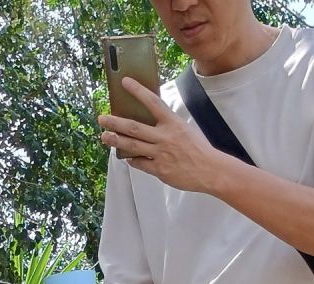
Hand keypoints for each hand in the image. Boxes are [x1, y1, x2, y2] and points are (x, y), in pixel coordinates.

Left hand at [99, 78, 222, 191]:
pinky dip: (131, 159)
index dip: (137, 91)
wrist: (211, 170)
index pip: (152, 102)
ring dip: (116, 140)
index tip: (124, 82)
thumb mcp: (184, 129)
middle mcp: (164, 137)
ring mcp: (161, 154)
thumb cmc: (199, 149)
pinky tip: (125, 156)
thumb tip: (149, 122)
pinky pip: (140, 163)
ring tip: (104, 136)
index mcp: (172, 123)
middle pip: (134, 127)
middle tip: (102, 118)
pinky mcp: (160, 170)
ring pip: (132, 146)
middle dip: (115, 122)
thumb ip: (167, 125)